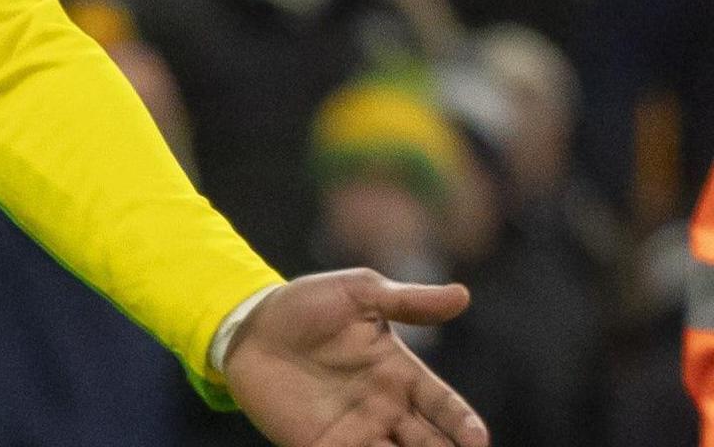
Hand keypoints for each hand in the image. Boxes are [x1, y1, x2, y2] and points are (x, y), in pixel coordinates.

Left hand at [227, 270, 487, 446]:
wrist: (247, 325)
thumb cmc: (305, 304)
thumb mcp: (357, 293)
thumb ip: (408, 301)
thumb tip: (463, 295)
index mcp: (401, 374)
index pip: (445, 407)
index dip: (464, 425)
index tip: (478, 440)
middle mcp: (386, 409)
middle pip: (430, 443)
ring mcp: (356, 431)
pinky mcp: (320, 446)